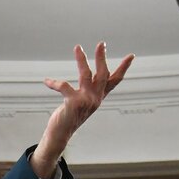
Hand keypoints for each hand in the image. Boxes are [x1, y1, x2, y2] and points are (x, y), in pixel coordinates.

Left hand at [32, 43, 134, 176]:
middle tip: (101, 43)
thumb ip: (88, 89)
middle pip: (102, 74)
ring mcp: (85, 101)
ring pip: (86, 75)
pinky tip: (46, 81)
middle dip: (102, 58)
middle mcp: (95, 98)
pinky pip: (64, 86)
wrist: (60, 135)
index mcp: (98, 97)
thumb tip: (91, 73)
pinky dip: (54, 83)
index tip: (131, 55)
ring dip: (82, 60)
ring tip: (78, 47)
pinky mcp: (73, 103)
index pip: (115, 80)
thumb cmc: (69, 116)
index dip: (123, 68)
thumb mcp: (83, 101)